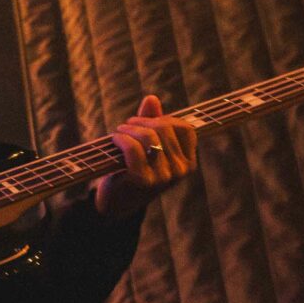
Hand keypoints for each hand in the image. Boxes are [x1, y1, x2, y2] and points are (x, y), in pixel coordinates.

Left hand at [93, 94, 199, 216]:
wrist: (116, 203)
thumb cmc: (133, 170)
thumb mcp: (147, 146)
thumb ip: (152, 122)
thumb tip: (151, 99)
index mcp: (188, 162)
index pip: (184, 128)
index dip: (163, 119)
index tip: (146, 122)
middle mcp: (180, 171)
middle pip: (164, 128)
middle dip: (142, 121)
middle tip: (127, 125)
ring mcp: (164, 177)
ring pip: (148, 136)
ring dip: (129, 129)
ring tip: (119, 132)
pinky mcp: (144, 181)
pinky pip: (133, 148)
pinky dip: (121, 139)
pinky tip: (115, 139)